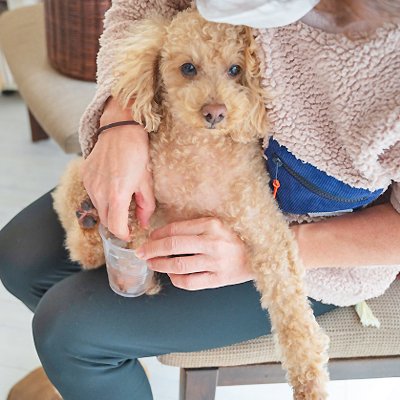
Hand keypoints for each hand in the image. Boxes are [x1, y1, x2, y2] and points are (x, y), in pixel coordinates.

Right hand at [79, 97, 155, 240]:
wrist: (121, 129)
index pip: (116, 227)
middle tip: (128, 219)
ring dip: (108, 210)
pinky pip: (91, 193)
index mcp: (117, 196)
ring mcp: (89, 183)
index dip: (124, 234)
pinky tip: (111, 186)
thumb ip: (145, 206)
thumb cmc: (138, 154)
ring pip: (97, 207)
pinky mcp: (84, 174)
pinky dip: (100, 196)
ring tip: (120, 199)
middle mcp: (99, 192)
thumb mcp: (147, 182)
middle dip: (117, 224)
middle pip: (105, 220)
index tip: (130, 234)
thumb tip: (144, 224)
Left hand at [135, 217, 253, 289]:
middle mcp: (213, 242)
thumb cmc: (237, 238)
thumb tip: (165, 234)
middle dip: (151, 249)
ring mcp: (216, 262)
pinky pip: (191, 282)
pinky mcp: (219, 279)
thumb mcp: (218, 224)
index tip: (149, 238)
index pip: (175, 229)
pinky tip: (171, 275)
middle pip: (173, 246)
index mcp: (212, 224)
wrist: (264, 254)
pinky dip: (176, 279)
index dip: (157, 234)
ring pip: (179, 265)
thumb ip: (196, 227)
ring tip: (152, 264)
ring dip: (160, 265)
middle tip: (141, 252)